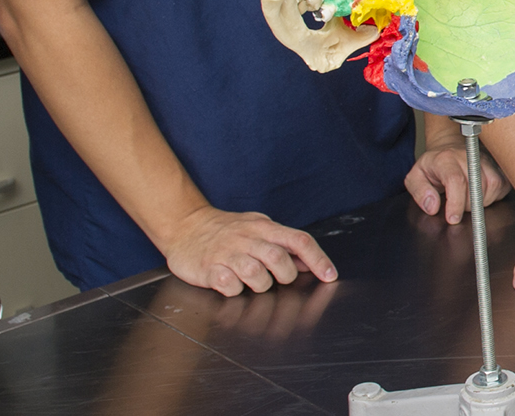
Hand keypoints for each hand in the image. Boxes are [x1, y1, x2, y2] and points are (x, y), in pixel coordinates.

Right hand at [160, 205, 335, 296]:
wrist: (184, 225)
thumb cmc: (226, 230)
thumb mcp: (257, 228)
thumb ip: (283, 243)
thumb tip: (309, 262)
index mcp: (263, 227)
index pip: (298, 240)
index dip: (318, 259)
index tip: (330, 276)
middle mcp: (247, 238)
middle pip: (279, 259)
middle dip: (285, 276)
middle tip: (277, 279)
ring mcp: (227, 253)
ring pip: (256, 275)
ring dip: (259, 285)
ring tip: (251, 281)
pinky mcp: (209, 268)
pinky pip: (229, 285)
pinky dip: (234, 289)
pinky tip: (231, 283)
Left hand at [405, 138, 508, 223]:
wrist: (449, 147)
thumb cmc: (434, 165)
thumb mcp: (416, 176)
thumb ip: (419, 191)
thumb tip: (432, 206)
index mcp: (446, 159)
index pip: (456, 180)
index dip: (456, 203)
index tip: (452, 218)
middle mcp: (468, 157)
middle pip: (476, 189)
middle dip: (466, 205)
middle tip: (457, 203)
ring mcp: (486, 161)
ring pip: (492, 189)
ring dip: (480, 202)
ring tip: (468, 198)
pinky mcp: (498, 167)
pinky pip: (502, 188)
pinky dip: (493, 197)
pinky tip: (481, 194)